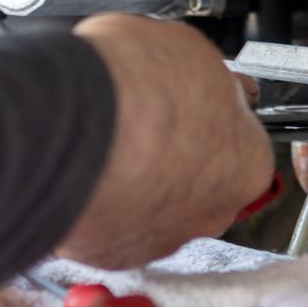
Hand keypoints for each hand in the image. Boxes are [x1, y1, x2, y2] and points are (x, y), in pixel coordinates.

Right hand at [58, 15, 272, 267]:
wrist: (59, 129)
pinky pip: (114, 226)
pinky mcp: (113, 253)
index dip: (213, 117)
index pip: (244, 142)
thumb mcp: (191, 53)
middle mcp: (213, 212)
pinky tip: (86, 174)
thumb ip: (210, 81)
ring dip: (139, 182)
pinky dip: (102, 204)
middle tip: (146, 125)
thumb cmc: (129, 90)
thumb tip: (210, 79)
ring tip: (108, 146)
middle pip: (203, 181)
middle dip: (178, 156)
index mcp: (248, 162)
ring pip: (157, 207)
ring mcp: (162, 238)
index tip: (191, 104)